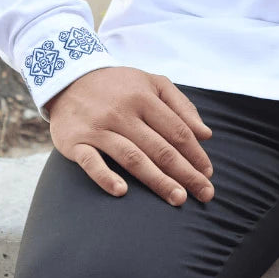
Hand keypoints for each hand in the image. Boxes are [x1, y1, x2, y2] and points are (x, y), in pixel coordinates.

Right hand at [48, 66, 214, 206]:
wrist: (70, 78)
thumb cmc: (121, 86)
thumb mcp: (153, 83)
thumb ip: (182, 106)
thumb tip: (206, 134)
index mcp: (146, 98)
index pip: (177, 130)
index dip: (195, 153)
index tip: (208, 173)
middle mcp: (124, 113)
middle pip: (160, 147)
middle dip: (185, 173)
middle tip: (204, 194)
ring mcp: (99, 128)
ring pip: (132, 157)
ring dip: (157, 179)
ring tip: (177, 199)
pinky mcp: (75, 142)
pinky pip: (91, 162)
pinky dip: (105, 177)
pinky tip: (121, 192)